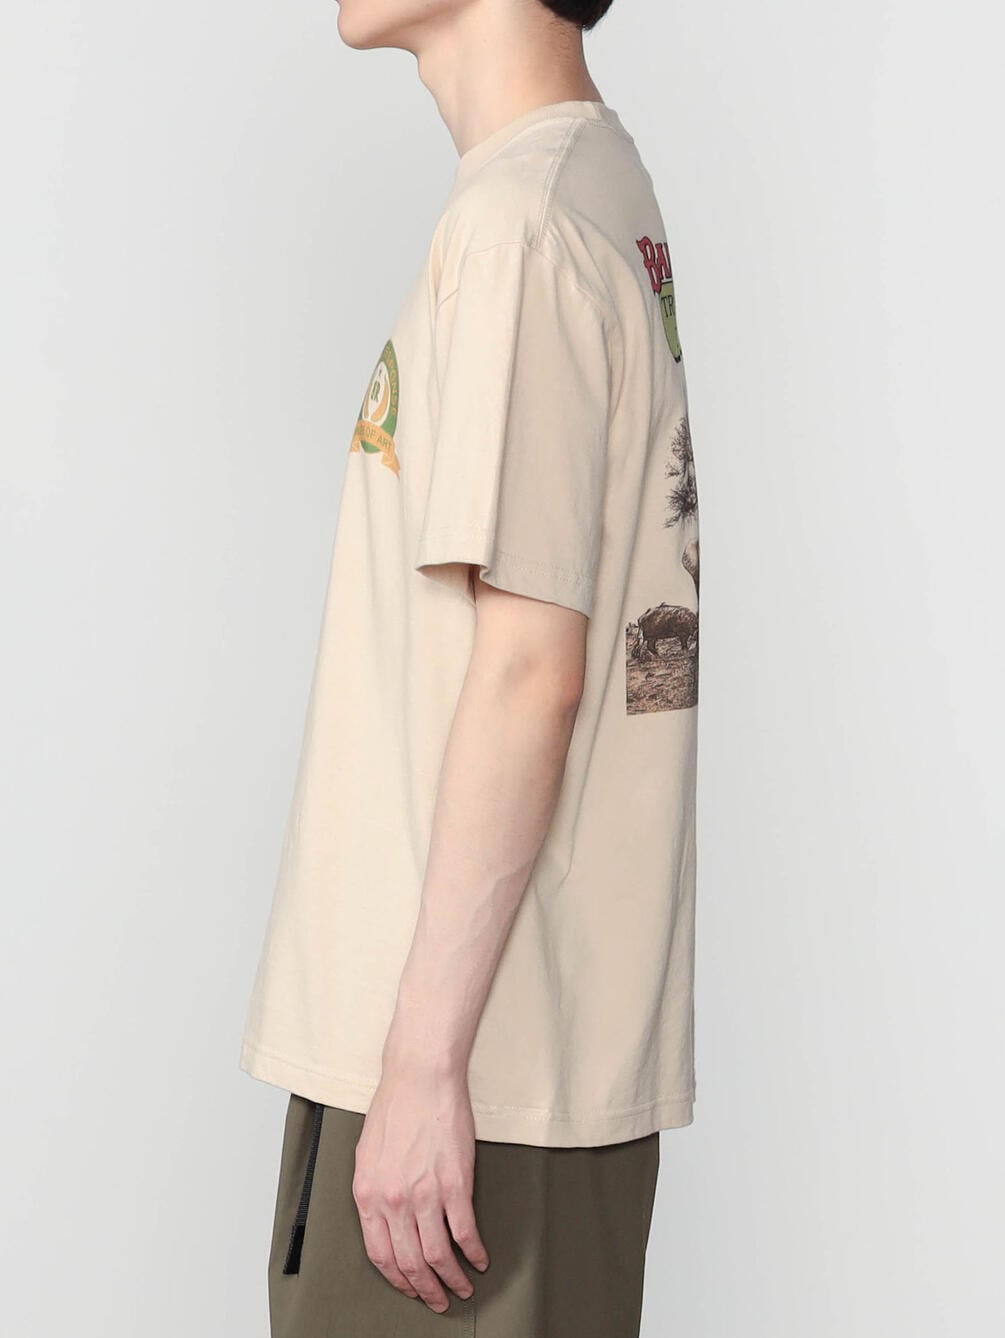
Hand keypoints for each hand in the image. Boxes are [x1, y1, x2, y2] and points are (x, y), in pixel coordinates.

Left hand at [352, 1057, 489, 1312]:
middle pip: (410, 1263)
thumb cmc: (395, 1107)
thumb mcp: (368, 1153)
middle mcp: (394, 1201)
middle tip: (439, 1301)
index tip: (411, 1288)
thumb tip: (384, 1220)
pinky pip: (465, 1232)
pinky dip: (474, 1252)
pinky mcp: (456, 1183)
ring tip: (462, 1288)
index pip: (380, 1255)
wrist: (420, 1076)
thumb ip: (374, 1190)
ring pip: (438, 1255)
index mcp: (368, 1195)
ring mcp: (426, 1194)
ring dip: (452, 1279)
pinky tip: (479, 1259)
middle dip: (426, 1290)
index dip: (398, 1279)